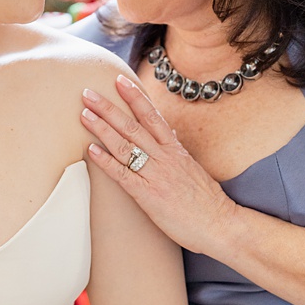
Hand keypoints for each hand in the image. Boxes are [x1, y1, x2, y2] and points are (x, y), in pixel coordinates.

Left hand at [81, 74, 240, 253]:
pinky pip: (123, 175)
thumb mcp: (193, 168)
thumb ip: (178, 150)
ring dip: (102, 129)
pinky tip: (90, 150)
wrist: (220, 224)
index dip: (134, 97)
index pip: (152, 116)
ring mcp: (156, 175)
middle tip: (88, 93)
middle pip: (133, 126)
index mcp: (176, 150)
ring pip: (125, 146)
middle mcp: (165, 157)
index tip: (119, 80)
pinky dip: (105, 161)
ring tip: (84, 114)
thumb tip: (170, 132)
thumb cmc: (207, 201)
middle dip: (109, 108)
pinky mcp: (148, 196)